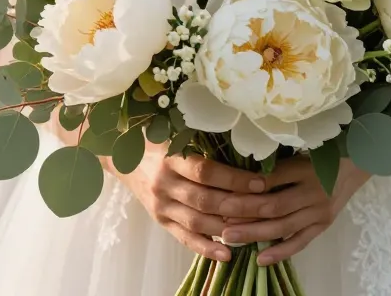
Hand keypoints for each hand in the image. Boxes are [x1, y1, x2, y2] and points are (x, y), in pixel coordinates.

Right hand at [116, 142, 267, 261]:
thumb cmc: (159, 142)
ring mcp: (161, 205)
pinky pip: (185, 238)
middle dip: (239, 206)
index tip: (261, 182)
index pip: (206, 171)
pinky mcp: (161, 221)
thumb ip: (204, 144)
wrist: (124, 159)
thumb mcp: (177, 136)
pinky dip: (207, 248)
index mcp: (171, 158)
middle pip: (205, 200)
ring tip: (255, 231)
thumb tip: (246, 150)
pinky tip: (228, 254)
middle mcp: (164, 184)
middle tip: (267, 208)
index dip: (234, 178)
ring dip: (228, 229)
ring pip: (198, 222)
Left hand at [218, 157, 370, 265]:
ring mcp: (320, 211)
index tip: (224, 192)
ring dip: (255, 233)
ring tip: (229, 236)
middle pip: (275, 205)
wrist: (355, 164)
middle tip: (220, 216)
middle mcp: (313, 191)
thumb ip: (275, 163)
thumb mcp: (299, 149)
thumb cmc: (321, 153)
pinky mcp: (323, 226)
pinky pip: (300, 242)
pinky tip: (260, 259)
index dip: (248, 187)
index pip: (272, 178)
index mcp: (305, 167)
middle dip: (245, 212)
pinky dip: (280, 252)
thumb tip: (241, 174)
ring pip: (284, 226)